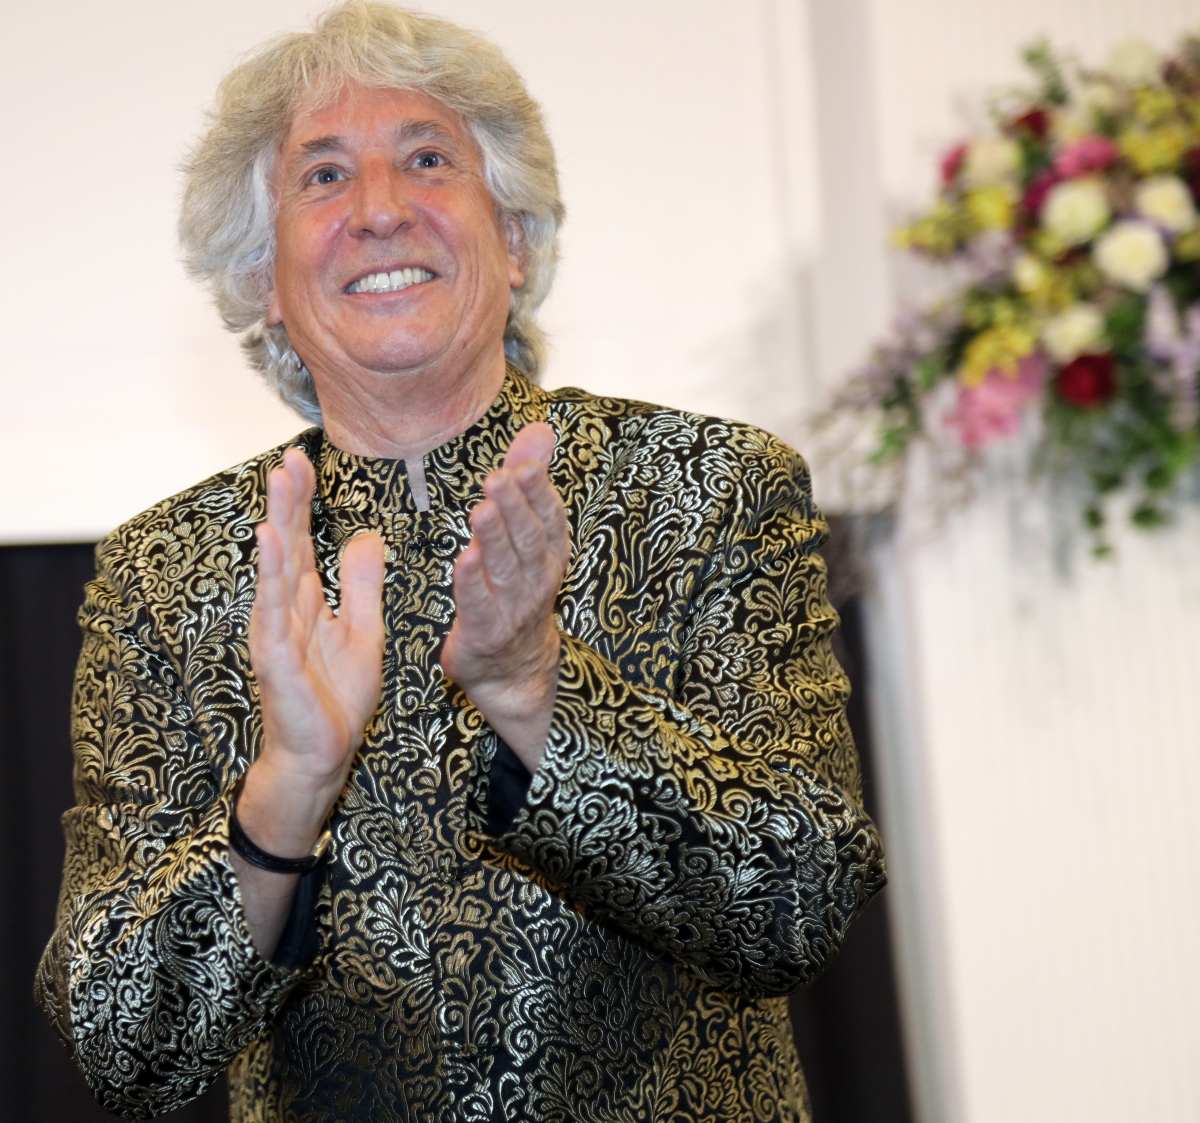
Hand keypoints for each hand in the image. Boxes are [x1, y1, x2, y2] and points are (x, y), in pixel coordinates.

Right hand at [248, 447, 385, 811]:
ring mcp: (276, 631)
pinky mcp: (274, 656)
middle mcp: (286, 610)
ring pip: (276, 568)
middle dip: (288, 501)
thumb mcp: (363, 632)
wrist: (322, 754)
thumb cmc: (336, 697)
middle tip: (289, 458)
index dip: (304, 503)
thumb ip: (362, 587)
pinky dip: (270, 574)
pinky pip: (273, 609)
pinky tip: (270, 541)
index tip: (305, 461)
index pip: (304, 542)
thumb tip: (366, 538)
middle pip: (287, 545)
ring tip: (278, 483)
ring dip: (277, 523)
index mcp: (307, 602)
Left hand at [440, 422, 568, 768]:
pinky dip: (474, 583)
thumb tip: (540, 429)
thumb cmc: (516, 592)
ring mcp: (514, 608)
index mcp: (549, 555)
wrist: (514, 669)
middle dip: (516, 508)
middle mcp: (537, 581)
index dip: (539, 493)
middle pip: (529, 540)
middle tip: (497, 478)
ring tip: (482, 510)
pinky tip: (465, 559)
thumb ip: (530, 484)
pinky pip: (480, 605)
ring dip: (495, 538)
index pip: (550, 519)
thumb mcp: (528, 537)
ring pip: (508, 569)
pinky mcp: (486, 633)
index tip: (525, 466)